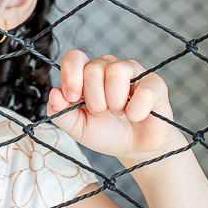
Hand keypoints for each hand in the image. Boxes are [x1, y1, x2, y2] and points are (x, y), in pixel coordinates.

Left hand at [46, 50, 184, 162]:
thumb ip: (60, 113)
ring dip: (114, 102)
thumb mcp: (77, 128)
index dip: (70, 76)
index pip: (74, 58)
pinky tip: (135, 116)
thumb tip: (54, 93)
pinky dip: (136, 110)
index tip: (73, 98)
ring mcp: (133, 72)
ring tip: (118, 113)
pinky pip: (143, 90)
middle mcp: (109, 67)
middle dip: (94, 100)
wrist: (135, 149)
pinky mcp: (154, 84)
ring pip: (116, 72)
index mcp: (88, 75)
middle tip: (101, 113)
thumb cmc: (107, 133)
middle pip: (93, 69)